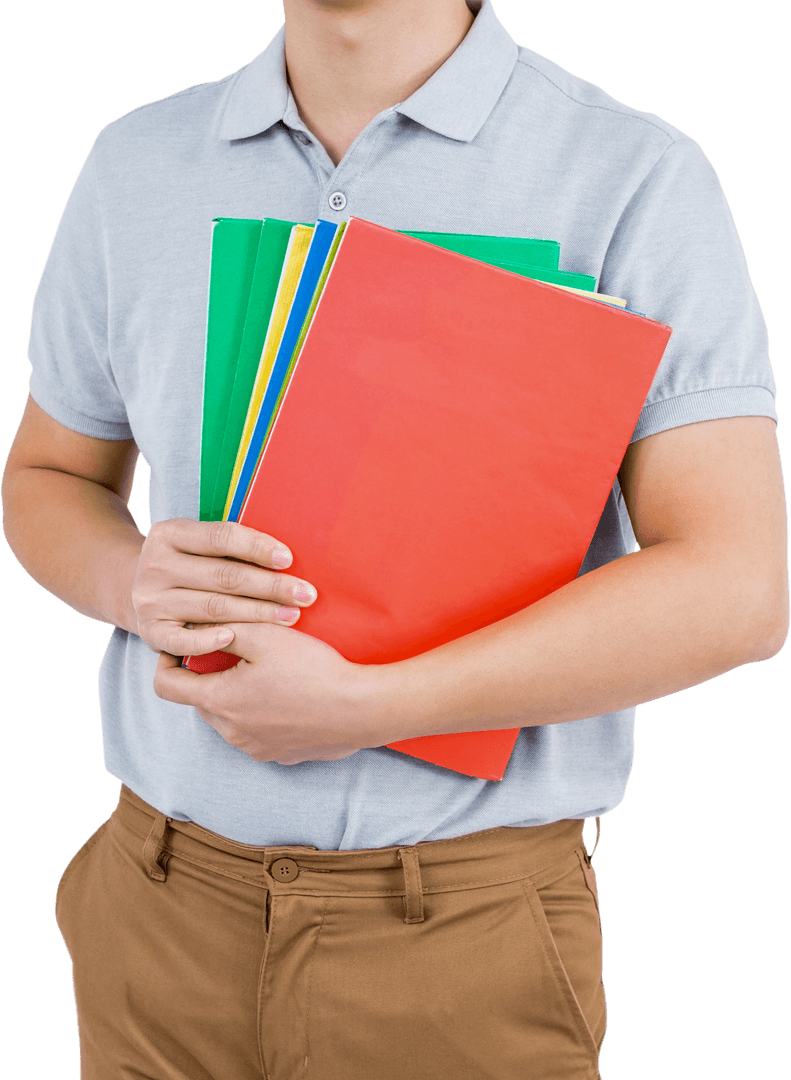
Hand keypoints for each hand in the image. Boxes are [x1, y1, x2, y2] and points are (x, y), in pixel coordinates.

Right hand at [131, 518, 317, 656]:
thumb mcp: (197, 544)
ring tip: (291, 616)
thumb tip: (286, 556)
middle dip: (270, 586)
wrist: (134, 588)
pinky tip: (235, 638)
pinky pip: (183, 641)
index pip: (221, 537)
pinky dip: (208, 641)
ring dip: (257, 613)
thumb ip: (230, 545)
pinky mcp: (150, 631)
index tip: (288, 559)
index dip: (257, 547)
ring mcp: (150, 600)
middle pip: (223, 576)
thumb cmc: (188, 564)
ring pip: (213, 607)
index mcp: (169, 533)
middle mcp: (155, 565)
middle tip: (305, 594)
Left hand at [153, 621, 385, 763]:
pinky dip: (262, 713)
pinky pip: (257, 732)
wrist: (362, 709)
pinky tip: (289, 694)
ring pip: (229, 717)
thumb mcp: (265, 635)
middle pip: (200, 700)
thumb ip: (223, 629)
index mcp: (219, 701)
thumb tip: (197, 628)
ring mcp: (256, 748)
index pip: (166, 686)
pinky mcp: (281, 755)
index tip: (183, 646)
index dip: (167, 662)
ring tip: (268, 672)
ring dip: (237, 694)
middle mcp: (230, 732)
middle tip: (237, 650)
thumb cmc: (313, 670)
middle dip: (210, 675)